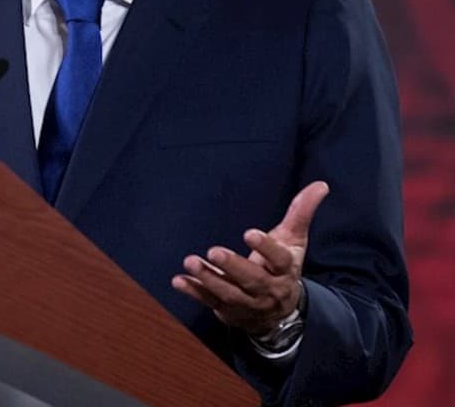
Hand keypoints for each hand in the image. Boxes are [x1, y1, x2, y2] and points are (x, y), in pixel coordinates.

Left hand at [172, 181, 329, 333]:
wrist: (279, 314)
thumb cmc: (282, 267)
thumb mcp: (293, 241)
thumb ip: (301, 213)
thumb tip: (321, 185)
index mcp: (284, 269)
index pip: (279, 259)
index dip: (265, 247)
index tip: (249, 233)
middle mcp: (267, 289)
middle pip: (251, 280)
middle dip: (232, 266)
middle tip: (213, 251)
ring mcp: (246, 303)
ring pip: (228, 293)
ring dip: (208, 279)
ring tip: (190, 262)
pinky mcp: (227, 310)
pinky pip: (209, 302)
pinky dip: (193, 292)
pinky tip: (178, 280)